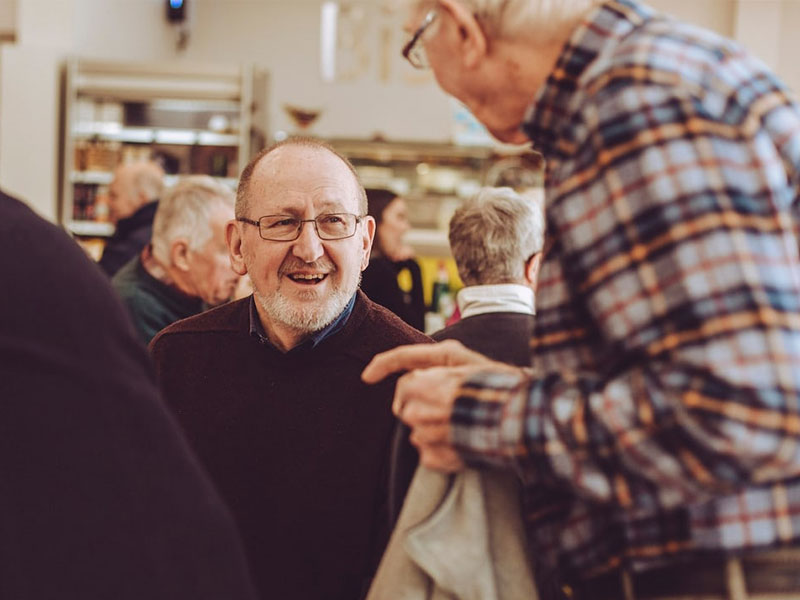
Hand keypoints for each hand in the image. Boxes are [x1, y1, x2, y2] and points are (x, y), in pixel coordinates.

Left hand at [362, 340, 517, 472]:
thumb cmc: (495, 384)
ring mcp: (430, 437)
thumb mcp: (461, 359)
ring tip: (461, 423)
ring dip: (431, 428)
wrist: (523, 421)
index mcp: (429, 385)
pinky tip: (460, 442)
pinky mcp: (438, 458)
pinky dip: (438, 450)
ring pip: (415, 432)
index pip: (403, 384)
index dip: (392, 378)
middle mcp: (424, 411)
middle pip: (405, 409)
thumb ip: (429, 361)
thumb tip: (407, 372)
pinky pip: (425, 454)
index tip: (367, 377)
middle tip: (449, 404)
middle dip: (420, 405)